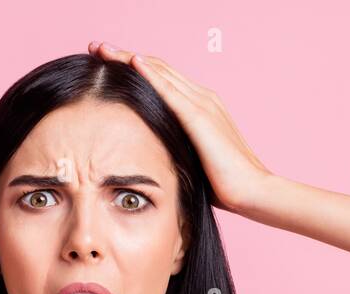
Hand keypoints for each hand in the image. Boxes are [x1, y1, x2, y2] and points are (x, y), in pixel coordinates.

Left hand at [89, 41, 272, 213]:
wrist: (252, 191)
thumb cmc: (223, 184)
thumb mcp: (191, 160)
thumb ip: (174, 148)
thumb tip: (149, 155)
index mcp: (199, 107)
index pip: (162, 79)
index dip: (133, 68)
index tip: (106, 64)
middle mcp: (202, 98)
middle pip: (157, 68)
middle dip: (124, 56)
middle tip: (97, 47)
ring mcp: (202, 104)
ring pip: (160, 72)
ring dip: (129, 58)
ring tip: (103, 49)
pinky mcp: (200, 117)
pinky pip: (170, 90)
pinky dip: (150, 75)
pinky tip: (132, 63)